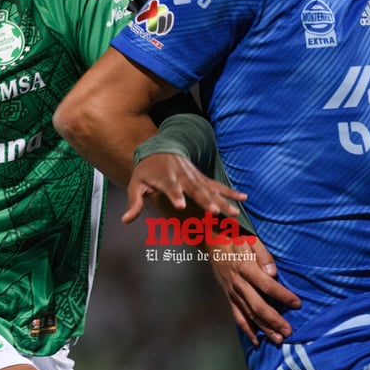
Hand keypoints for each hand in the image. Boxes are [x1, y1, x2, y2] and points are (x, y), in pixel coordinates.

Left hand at [123, 153, 247, 223]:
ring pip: (210, 189)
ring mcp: (195, 177)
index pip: (170, 188)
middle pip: (195, 190)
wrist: (159, 149)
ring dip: (222, 201)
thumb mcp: (136, 184)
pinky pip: (218, 185)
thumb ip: (134, 202)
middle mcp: (182, 177)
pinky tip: (243, 198)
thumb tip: (125, 220)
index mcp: (165, 178)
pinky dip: (231, 192)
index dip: (175, 195)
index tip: (180, 206)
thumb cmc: (146, 171)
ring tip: (233, 213)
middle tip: (214, 212)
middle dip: (205, 201)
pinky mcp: (203, 178)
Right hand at [206, 237, 299, 345]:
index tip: (297, 303)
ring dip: (263, 328)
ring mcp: (232, 292)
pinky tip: (256, 340)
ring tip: (277, 340)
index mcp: (245, 268)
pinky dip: (246, 329)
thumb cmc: (235, 239)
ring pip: (248, 314)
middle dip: (274, 320)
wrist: (211, 242)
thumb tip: (273, 273)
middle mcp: (238, 283)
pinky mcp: (228, 297)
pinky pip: (237, 315)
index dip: (282, 295)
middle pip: (257, 305)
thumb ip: (262, 255)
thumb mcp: (250, 239)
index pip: (266, 285)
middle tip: (289, 331)